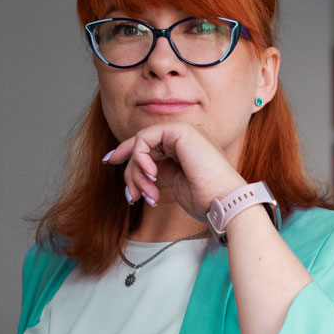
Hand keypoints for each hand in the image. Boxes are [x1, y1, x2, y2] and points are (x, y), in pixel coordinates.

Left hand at [105, 122, 248, 221]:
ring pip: (142, 143)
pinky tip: (151, 175)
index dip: (128, 152)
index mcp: (188, 146)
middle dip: (131, 172)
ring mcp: (185, 130)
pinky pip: (145, 139)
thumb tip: (140, 168)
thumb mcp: (177, 182)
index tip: (110, 161)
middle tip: (133, 196)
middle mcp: (187, 135)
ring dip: (136, 171)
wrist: (223, 203)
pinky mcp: (181, 131)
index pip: (151, 144)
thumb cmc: (206, 199)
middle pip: (143, 145)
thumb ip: (161, 169)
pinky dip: (140, 158)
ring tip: (146, 193)